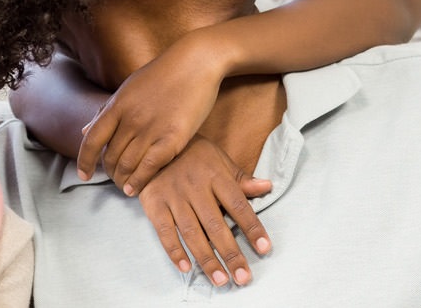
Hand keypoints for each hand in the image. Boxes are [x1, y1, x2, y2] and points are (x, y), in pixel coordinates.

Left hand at [77, 34, 223, 193]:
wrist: (197, 62)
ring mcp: (151, 129)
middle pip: (110, 156)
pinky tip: (135, 190)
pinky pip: (149, 167)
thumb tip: (84, 129)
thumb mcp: (129, 88)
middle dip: (108, 173)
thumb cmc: (163, 74)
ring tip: (124, 187)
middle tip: (114, 179)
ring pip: (127, 165)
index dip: (84, 160)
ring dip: (122, 181)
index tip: (83, 175)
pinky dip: (139, 182)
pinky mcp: (173, 138)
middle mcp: (130, 119)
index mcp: (117, 105)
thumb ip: (106, 110)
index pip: (92, 139)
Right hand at [134, 136, 273, 287]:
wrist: (152, 139)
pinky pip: (165, 232)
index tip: (265, 248)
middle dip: (231, 254)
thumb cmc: (192, 153)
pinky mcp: (153, 204)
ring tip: (220, 280)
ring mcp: (173, 196)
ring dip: (207, 259)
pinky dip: (175, 251)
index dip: (252, 228)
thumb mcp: (219, 158)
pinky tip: (186, 268)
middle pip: (216, 226)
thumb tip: (268, 186)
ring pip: (192, 233)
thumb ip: (241, 178)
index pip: (239, 206)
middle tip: (243, 277)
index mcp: (215, 176)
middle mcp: (195, 187)